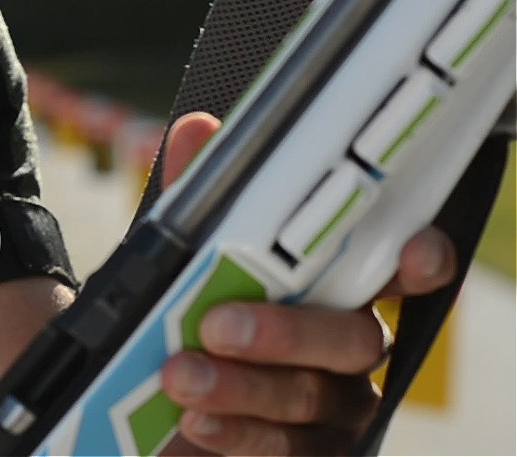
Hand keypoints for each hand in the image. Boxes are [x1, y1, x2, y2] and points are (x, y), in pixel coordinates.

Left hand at [157, 112, 457, 455]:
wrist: (142, 403)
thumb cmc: (187, 320)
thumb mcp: (181, 261)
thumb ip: (195, 204)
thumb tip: (199, 133)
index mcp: (337, 291)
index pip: (398, 272)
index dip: (416, 261)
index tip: (411, 249)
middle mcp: (346, 354)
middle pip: (352, 341)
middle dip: (286, 330)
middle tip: (218, 322)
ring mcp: (331, 413)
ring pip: (311, 398)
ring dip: (241, 384)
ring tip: (179, 374)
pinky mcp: (303, 455)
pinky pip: (283, 450)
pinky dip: (234, 433)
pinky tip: (195, 420)